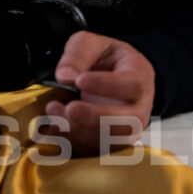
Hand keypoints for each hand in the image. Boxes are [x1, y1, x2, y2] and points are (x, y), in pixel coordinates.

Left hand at [43, 31, 154, 154]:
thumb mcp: (92, 43)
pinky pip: (95, 150)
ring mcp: (127, 130)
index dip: (106, 86)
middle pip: (126, 122)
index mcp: (139, 77)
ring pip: (110, 140)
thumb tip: (64, 76)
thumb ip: (78, 54)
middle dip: (94, 117)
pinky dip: (74, 142)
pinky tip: (55, 127)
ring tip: (53, 111)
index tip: (80, 81)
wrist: (117, 77)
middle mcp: (139, 109)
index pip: (131, 85)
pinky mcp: (111, 144)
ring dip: (80, 131)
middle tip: (69, 108)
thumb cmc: (106, 58)